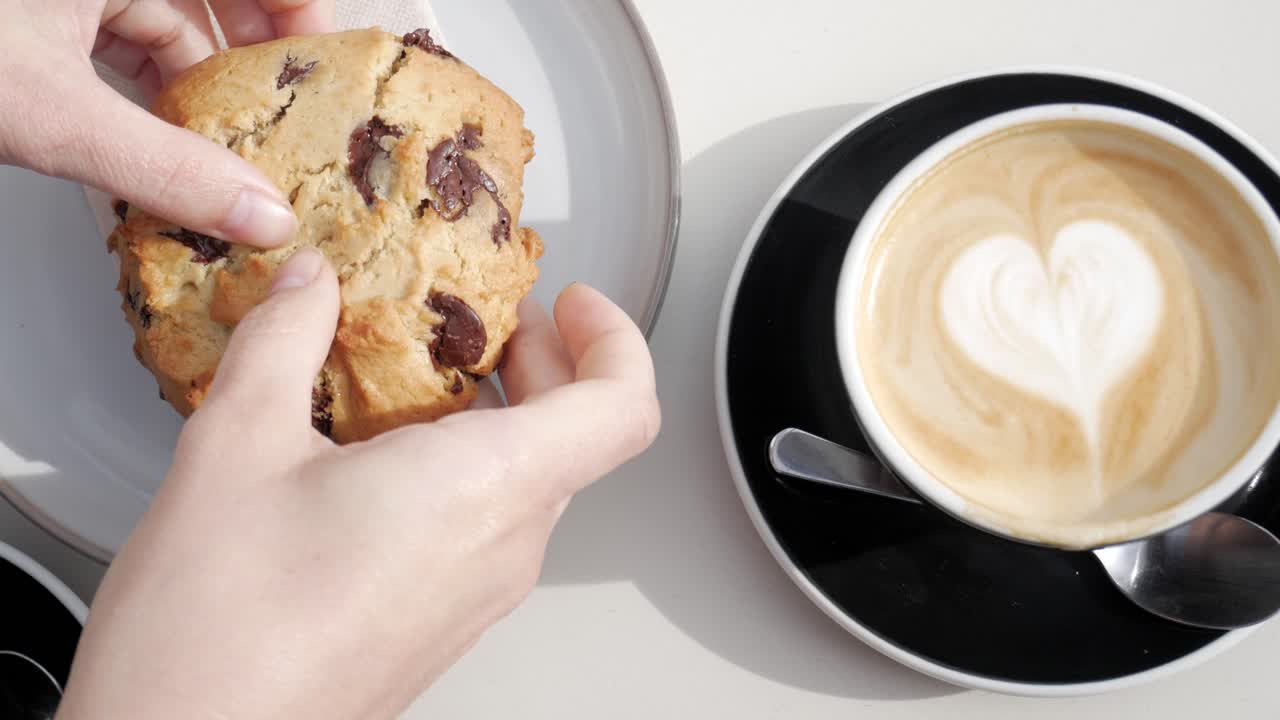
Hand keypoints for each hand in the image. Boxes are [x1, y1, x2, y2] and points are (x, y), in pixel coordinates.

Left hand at [0, 1, 334, 247]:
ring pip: (166, 25)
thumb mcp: (58, 114)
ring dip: (196, 86)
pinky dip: (147, 91)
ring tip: (222, 146)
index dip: (302, 15)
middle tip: (281, 119)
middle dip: (252, 61)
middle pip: (214, 1)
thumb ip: (161, 166)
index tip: (325, 72)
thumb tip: (260, 215)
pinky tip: (156, 139)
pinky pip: (119, 42)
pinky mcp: (41, 17)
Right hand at [55, 250, 661, 719]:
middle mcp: (503, 547)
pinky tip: (385, 450)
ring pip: (532, 483)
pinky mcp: (444, 621)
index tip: (573, 302)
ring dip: (502, 416)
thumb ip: (284, 340)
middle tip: (492, 321)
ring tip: (423, 377)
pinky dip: (467, 468)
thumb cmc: (216, 629)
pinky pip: (489, 526)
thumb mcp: (237, 443)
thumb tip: (308, 284)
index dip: (616, 341)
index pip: (623, 409)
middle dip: (546, 365)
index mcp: (484, 489)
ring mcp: (480, 594)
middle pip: (577, 439)